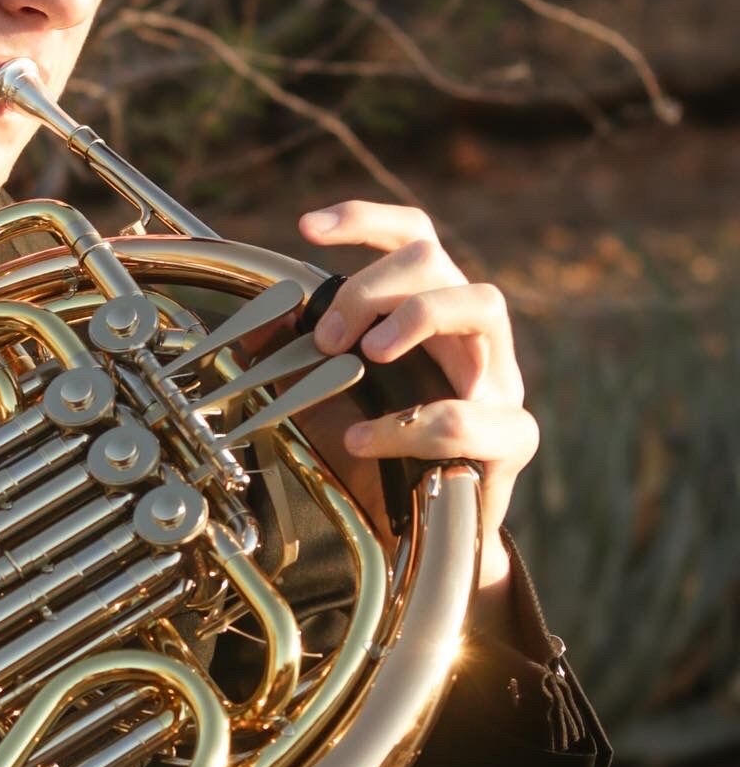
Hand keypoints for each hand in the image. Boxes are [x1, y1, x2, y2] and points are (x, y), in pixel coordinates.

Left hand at [298, 201, 536, 609]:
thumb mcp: (326, 404)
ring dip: (418, 315)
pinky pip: (476, 416)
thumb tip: (254, 326)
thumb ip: (294, 362)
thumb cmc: (381, 465)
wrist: (427, 546)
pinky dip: (414, 424)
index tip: (307, 228)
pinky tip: (366, 441)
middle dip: (372, 287)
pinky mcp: (512, 438)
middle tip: (326, 338)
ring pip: (485, 303)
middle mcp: (471, 338)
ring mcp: (500, 382)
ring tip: (368, 353)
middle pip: (437, 260)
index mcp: (431, 317)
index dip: (366, 220)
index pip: (414, 239)